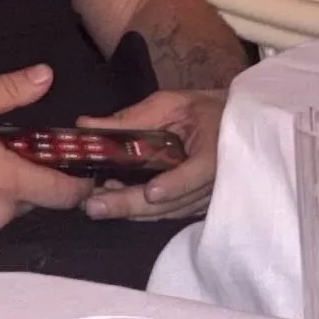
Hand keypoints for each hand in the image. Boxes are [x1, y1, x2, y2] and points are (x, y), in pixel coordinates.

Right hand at [0, 65, 92, 244]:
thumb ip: (7, 90)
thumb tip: (45, 76)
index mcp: (6, 181)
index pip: (65, 192)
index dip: (80, 179)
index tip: (83, 163)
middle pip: (37, 198)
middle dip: (34, 174)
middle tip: (12, 145)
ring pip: (9, 209)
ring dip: (6, 188)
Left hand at [77, 89, 224, 221]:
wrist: (232, 126)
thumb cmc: (201, 110)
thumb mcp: (171, 105)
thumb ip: (133, 118)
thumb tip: (86, 124)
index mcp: (214, 150)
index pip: (198, 172)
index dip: (175, 184)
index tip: (152, 192)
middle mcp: (214, 182)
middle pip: (174, 201)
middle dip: (132, 204)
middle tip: (95, 206)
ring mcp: (206, 199)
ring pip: (167, 212)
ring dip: (131, 210)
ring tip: (96, 203)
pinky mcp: (196, 206)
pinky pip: (167, 213)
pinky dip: (141, 210)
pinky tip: (114, 201)